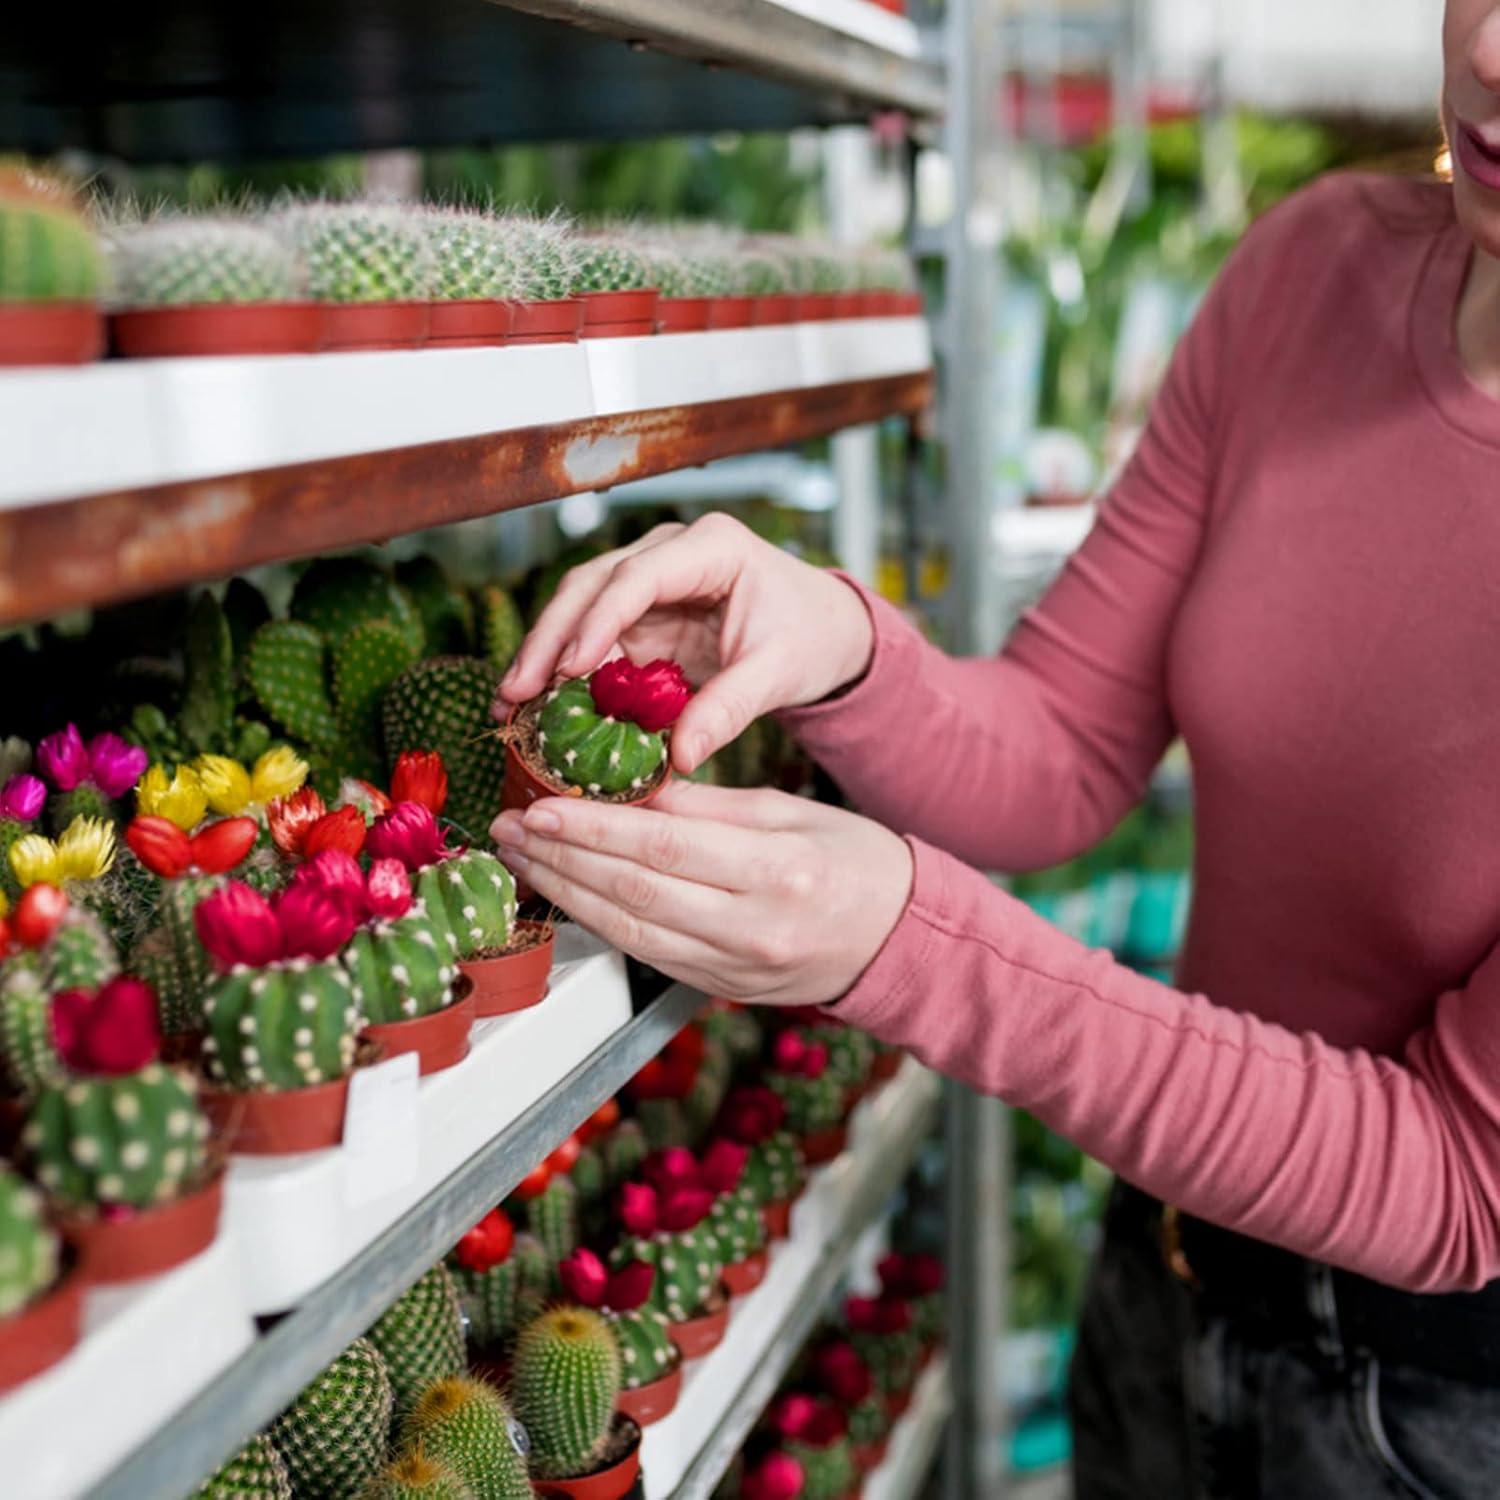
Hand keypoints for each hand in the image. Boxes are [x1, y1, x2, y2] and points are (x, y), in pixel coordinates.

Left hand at [490, 781, 913, 1007]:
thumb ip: (703, 804)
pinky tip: (566, 895)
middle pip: (635, 891)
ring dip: (566, 893)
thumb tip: (625, 786)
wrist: (896, 937)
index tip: (540, 805)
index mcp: (776, 870)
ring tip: (523, 859)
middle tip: (510, 828)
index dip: (593, 827)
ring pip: (630, 931)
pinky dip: (599, 924)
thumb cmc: (851, 860)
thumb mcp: (786, 811)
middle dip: (562, 857)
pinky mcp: (720, 990)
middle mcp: (751, 927)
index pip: (663, 846)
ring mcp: (734, 968)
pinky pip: (647, 955)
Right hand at [497, 514, 873, 773]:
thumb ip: (730, 709)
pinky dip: (562, 674)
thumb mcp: (779, 672)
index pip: (640, 576)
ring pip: (578, 610)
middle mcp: (670, 551)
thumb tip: (680, 757)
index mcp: (712, 547)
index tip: (570, 669)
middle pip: (592, 586)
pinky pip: (590, 640)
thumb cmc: (808, 637)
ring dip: (543, 657)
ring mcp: (648, 579)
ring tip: (508, 708)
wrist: (822, 630)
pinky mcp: (638, 614)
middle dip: (549, 640)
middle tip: (515, 693)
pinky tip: (534, 709)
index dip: (599, 620)